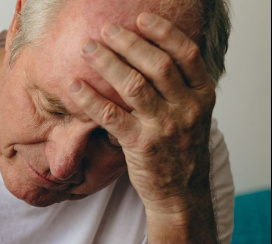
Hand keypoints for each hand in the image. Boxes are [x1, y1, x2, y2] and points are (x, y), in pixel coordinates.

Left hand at [68, 12, 215, 216]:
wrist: (181, 193)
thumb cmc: (180, 150)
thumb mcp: (192, 115)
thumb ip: (178, 88)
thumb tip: (148, 56)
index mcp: (202, 96)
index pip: (186, 54)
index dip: (164, 32)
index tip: (142, 18)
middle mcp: (186, 108)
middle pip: (157, 65)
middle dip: (129, 43)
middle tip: (106, 29)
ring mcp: (164, 127)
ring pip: (134, 86)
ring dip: (108, 63)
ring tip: (89, 49)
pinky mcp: (140, 146)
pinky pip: (110, 116)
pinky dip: (90, 98)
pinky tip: (74, 85)